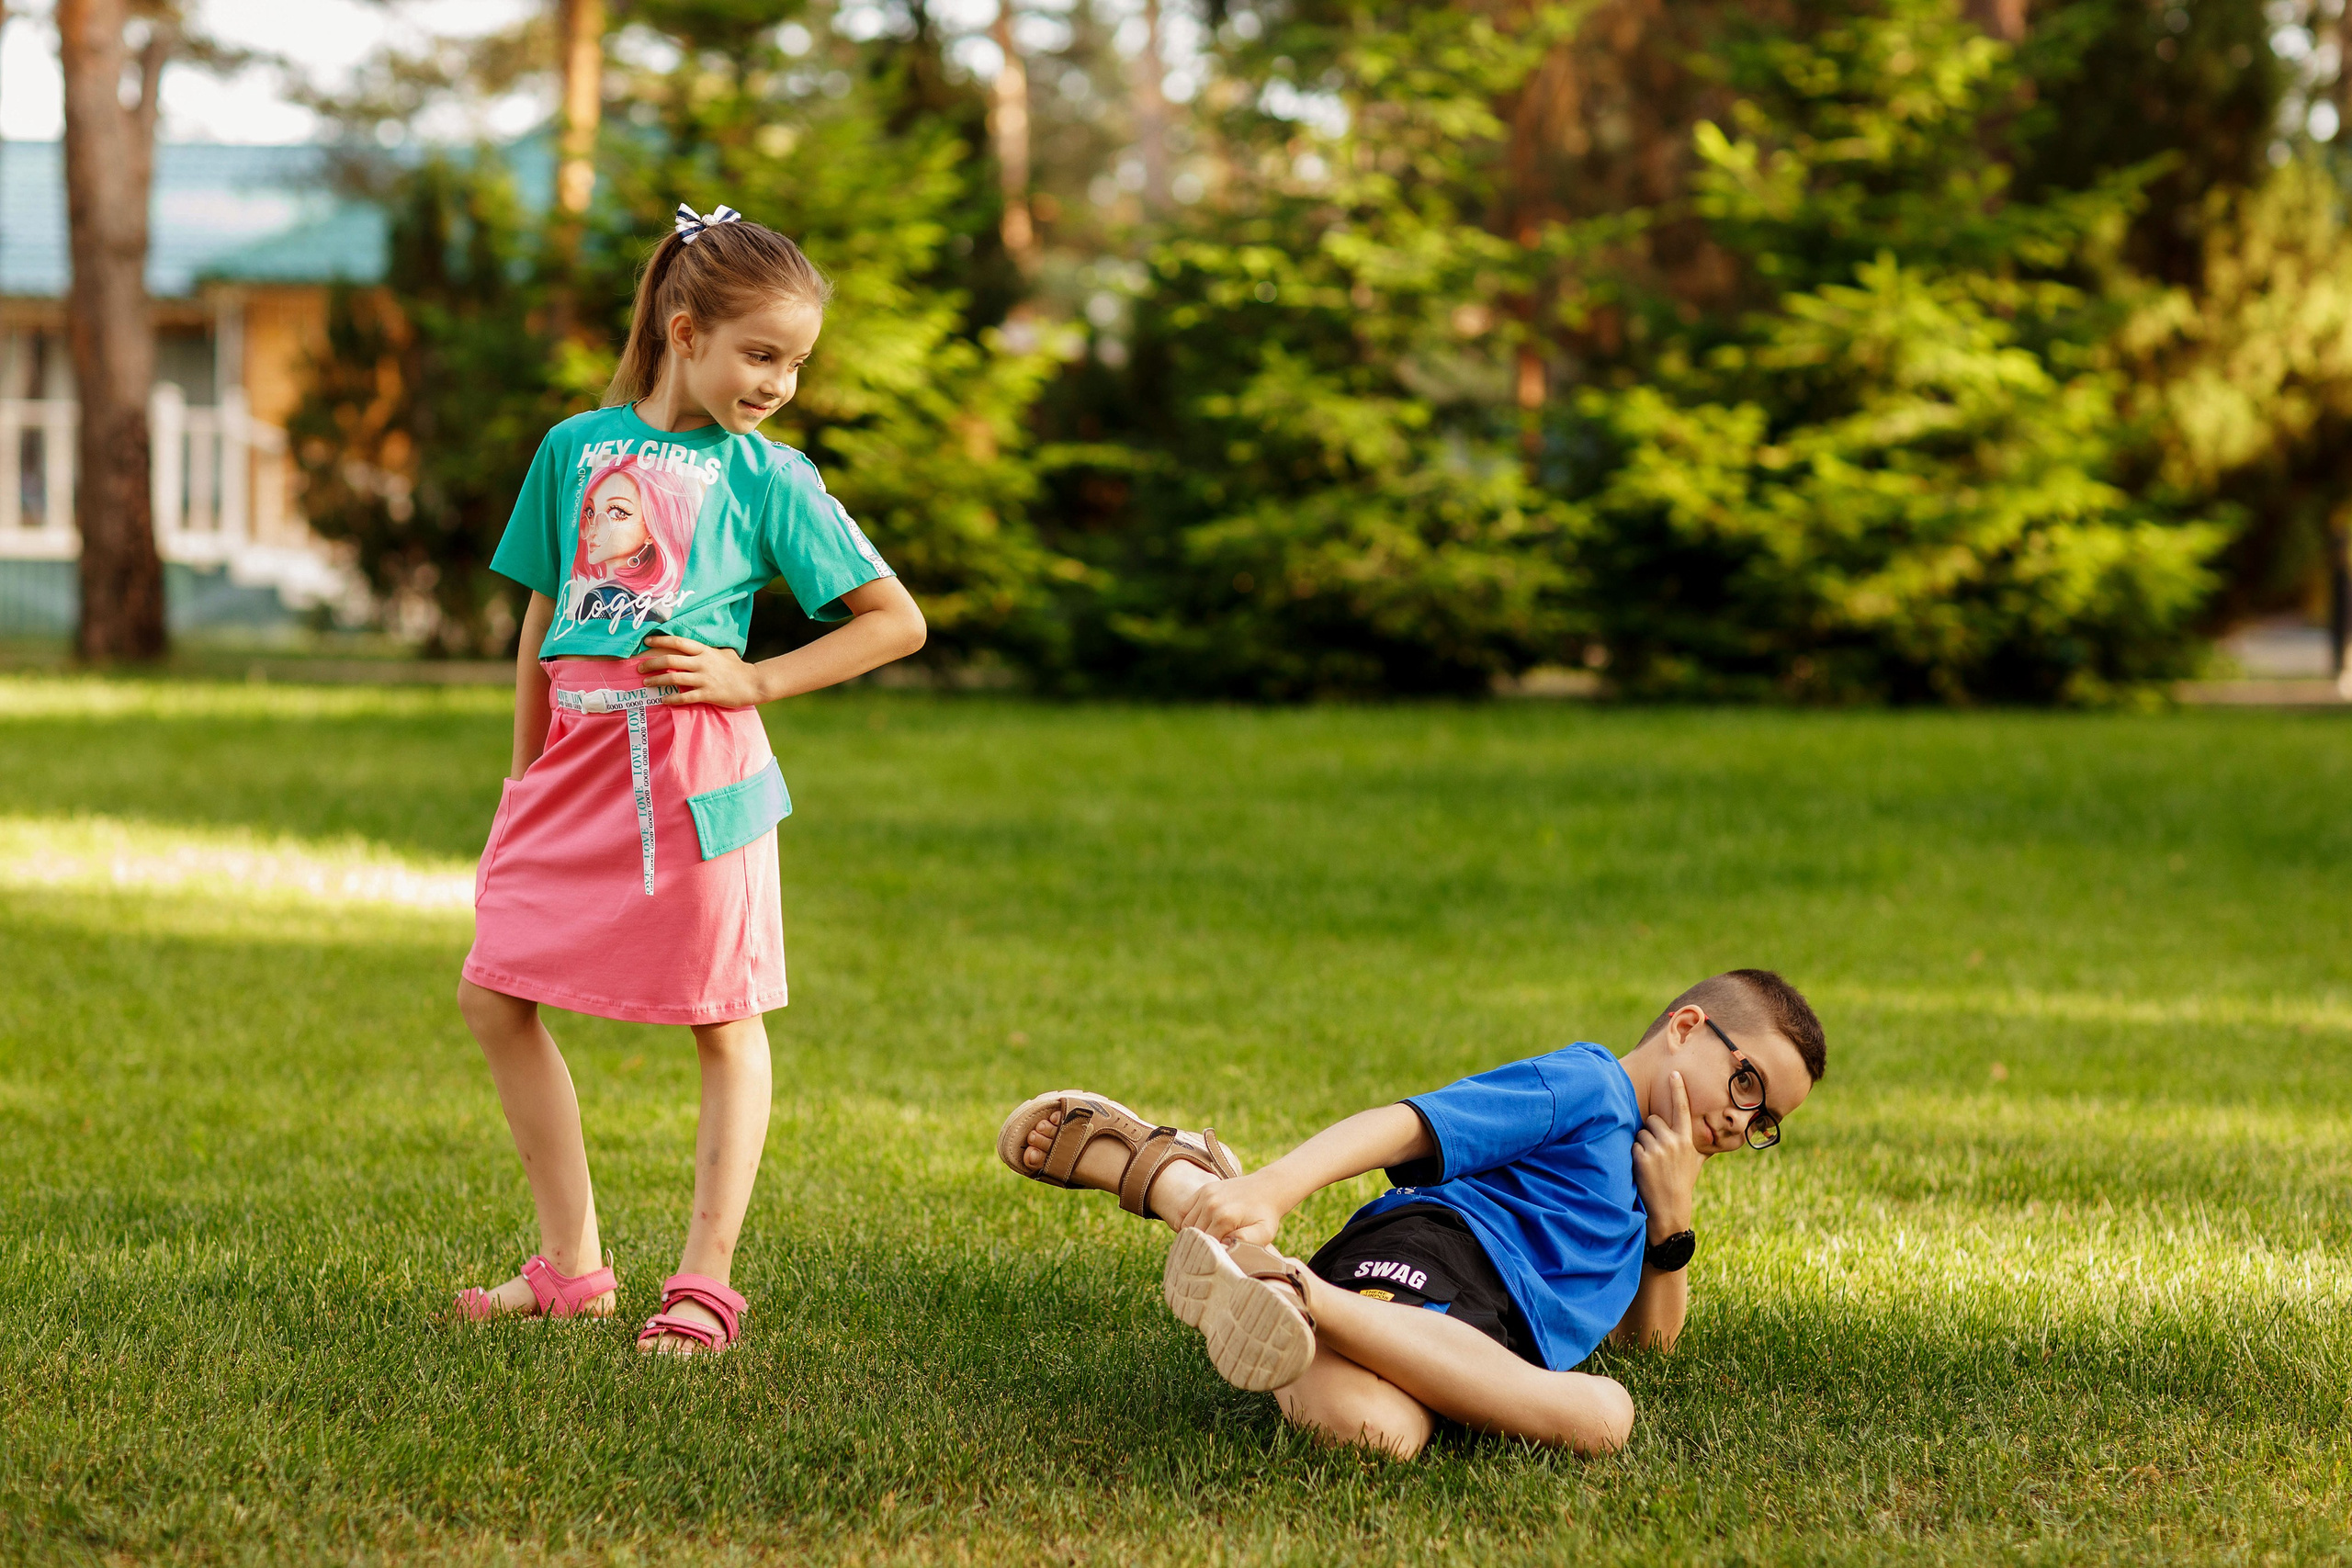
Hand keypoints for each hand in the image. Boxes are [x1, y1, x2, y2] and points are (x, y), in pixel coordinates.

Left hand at [635, 636, 765, 708]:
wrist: (754, 683)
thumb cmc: (739, 668)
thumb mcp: (724, 653)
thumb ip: (709, 651)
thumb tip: (698, 649)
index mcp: (704, 651)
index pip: (678, 642)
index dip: (661, 640)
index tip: (647, 642)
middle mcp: (702, 663)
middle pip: (670, 660)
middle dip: (652, 663)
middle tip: (640, 668)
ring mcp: (704, 679)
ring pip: (674, 678)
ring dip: (657, 680)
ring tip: (646, 683)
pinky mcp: (708, 694)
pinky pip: (685, 697)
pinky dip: (672, 698)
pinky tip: (664, 700)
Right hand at [1173, 1169, 1288, 1245]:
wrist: (1268, 1188)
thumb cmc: (1266, 1215)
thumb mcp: (1264, 1232)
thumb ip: (1246, 1241)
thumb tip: (1225, 1245)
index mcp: (1224, 1218)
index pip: (1206, 1245)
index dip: (1211, 1254)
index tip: (1220, 1257)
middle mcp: (1211, 1205)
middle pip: (1195, 1236)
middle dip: (1203, 1245)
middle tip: (1214, 1249)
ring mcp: (1206, 1195)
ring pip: (1186, 1224)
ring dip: (1194, 1234)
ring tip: (1209, 1238)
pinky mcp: (1204, 1189)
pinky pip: (1183, 1211)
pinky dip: (1187, 1221)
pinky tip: (1200, 1226)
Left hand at [1631, 1070, 1702, 1243]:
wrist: (1670, 1208)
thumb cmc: (1682, 1183)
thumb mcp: (1696, 1162)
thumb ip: (1700, 1146)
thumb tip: (1720, 1139)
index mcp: (1686, 1140)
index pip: (1682, 1109)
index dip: (1678, 1090)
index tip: (1674, 1072)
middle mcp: (1673, 1141)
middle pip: (1652, 1120)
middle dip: (1651, 1131)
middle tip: (1657, 1152)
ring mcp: (1657, 1149)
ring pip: (1641, 1132)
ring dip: (1642, 1144)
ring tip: (1651, 1163)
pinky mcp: (1642, 1158)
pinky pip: (1633, 1145)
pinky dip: (1634, 1154)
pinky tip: (1643, 1169)